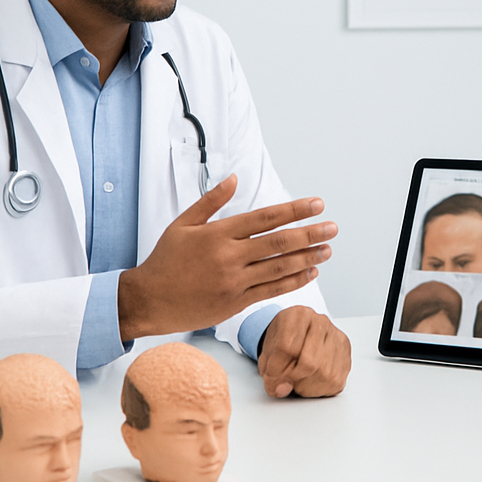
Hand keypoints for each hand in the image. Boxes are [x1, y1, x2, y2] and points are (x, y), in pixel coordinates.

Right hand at [117, 174, 335, 341]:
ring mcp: (234, 281)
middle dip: (310, 233)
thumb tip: (234, 179)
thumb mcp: (182, 224)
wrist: (148, 300)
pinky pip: (271, 289)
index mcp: (218, 234)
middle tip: (332, 227)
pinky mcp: (236, 302)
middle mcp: (229, 257)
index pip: (265, 218)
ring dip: (308, 257)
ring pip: (279, 267)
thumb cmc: (165, 261)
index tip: (316, 204)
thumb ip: (211, 201)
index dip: (294, 210)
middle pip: (279, 242)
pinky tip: (310, 272)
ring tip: (327, 249)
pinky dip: (294, 281)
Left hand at [257, 305, 350, 398]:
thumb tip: (281, 389)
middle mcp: (321, 322)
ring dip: (306, 385)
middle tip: (284, 382)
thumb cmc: (283, 341)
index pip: (286, 348)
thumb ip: (270, 371)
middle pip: (309, 363)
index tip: (271, 379)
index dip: (276, 370)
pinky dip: (318, 387)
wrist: (299, 334)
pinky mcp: (346, 353)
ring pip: (323, 374)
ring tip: (297, 377)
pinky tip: (310, 378)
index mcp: (298, 315)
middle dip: (293, 379)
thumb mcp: (268, 351)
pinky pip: (335, 381)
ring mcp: (336, 337)